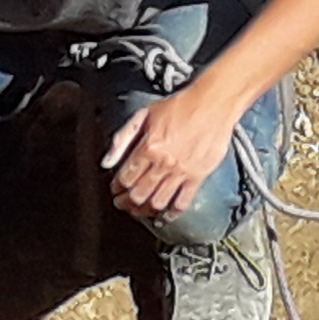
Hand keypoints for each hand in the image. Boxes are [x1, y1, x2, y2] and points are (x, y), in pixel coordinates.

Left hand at [99, 82, 234, 223]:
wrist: (212, 104)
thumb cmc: (179, 106)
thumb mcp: (144, 114)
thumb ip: (123, 138)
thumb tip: (106, 162)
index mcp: (149, 147)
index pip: (126, 177)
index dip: (117, 186)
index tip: (116, 188)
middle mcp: (164, 163)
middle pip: (139, 194)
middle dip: (126, 202)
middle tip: (122, 203)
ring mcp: (182, 172)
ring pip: (158, 202)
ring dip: (145, 210)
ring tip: (140, 210)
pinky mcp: (198, 176)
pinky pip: (183, 202)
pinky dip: (172, 213)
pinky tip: (165, 215)